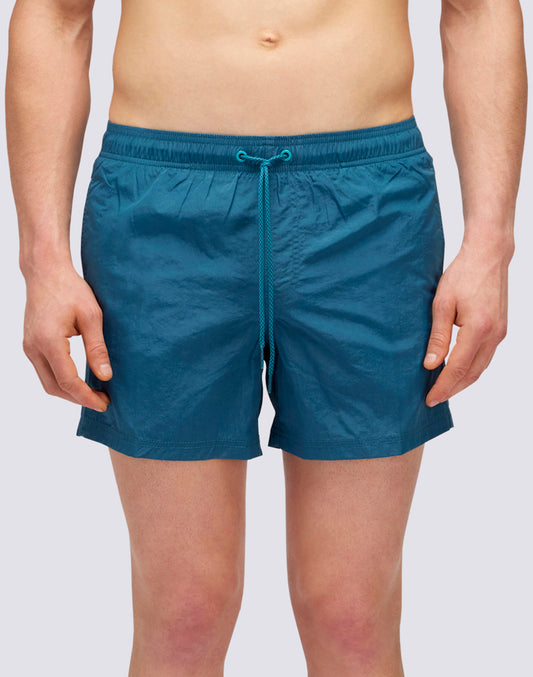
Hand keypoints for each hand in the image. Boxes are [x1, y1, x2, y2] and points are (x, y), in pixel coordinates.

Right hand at [22, 262, 111, 411]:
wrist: (45, 271)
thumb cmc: (70, 289)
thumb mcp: (92, 316)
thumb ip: (97, 348)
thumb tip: (105, 377)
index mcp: (48, 341)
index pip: (68, 381)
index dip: (86, 397)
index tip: (105, 403)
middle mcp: (33, 348)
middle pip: (54, 387)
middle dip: (78, 399)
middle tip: (103, 402)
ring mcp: (29, 347)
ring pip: (47, 382)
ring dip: (70, 392)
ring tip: (94, 394)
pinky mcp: (30, 344)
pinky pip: (45, 371)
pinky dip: (62, 381)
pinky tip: (80, 380)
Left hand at [423, 240, 510, 406]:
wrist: (489, 255)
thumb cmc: (463, 274)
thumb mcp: (442, 304)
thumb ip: (437, 336)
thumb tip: (430, 364)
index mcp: (478, 329)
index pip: (457, 368)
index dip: (442, 386)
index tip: (429, 399)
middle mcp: (493, 335)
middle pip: (471, 374)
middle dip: (452, 389)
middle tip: (433, 399)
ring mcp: (500, 333)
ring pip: (480, 368)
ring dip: (461, 382)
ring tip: (442, 390)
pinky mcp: (500, 329)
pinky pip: (485, 357)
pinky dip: (470, 369)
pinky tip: (456, 371)